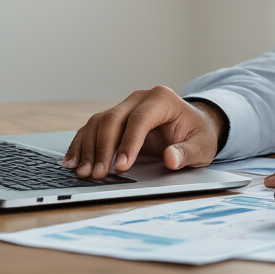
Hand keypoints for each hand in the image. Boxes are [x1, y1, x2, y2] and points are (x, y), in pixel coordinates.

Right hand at [61, 86, 226, 178]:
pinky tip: (73, 162)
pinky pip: (92, 129)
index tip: (121, 166)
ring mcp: (124, 106)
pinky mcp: (114, 118)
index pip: (140, 119)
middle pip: (113, 119)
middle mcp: (139, 98)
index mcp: (161, 99)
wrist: (193, 127)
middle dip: (104, 149)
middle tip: (98, 175)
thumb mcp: (201, 146)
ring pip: (98, 123)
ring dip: (88, 149)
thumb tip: (171, 158)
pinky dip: (81, 145)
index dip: (128, 143)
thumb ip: (186, 153)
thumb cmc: (197, 135)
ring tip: (84, 173)